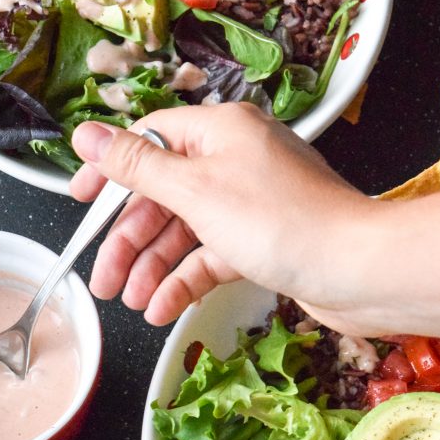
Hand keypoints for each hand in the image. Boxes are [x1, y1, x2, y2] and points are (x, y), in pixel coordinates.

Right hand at [70, 103, 376, 326]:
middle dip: (129, 239)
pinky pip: (212, 255)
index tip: (81, 201)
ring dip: (154, 267)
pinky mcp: (265, 240)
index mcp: (221, 131)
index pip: (150, 140)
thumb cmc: (285, 222)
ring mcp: (252, 202)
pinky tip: (162, 308)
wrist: (358, 271)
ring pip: (186, 230)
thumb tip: (88, 135)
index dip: (111, 172)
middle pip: (164, 193)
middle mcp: (237, 160)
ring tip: (128, 300)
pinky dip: (186, 280)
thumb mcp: (195, 190)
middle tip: (103, 278)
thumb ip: (136, 166)